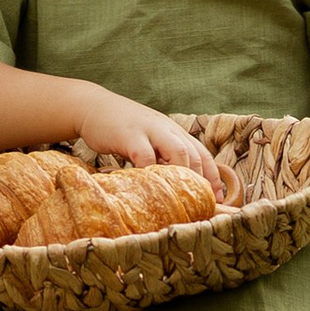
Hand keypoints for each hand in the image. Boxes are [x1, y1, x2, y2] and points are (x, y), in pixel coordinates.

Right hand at [65, 87, 232, 195]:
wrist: (92, 106)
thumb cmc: (122, 128)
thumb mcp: (148, 138)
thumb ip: (161, 155)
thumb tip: (176, 186)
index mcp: (173, 131)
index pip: (201, 153)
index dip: (213, 176)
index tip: (217, 199)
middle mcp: (167, 129)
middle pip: (194, 154)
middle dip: (202, 180)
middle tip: (203, 204)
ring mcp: (149, 130)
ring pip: (178, 152)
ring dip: (184, 176)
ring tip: (184, 199)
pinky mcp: (130, 135)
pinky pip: (145, 156)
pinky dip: (151, 173)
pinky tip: (150, 188)